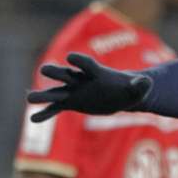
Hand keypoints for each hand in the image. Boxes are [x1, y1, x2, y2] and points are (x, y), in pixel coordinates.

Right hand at [27, 53, 151, 122]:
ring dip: (44, 95)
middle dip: (56, 71)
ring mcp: (75, 91)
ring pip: (56, 91)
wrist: (121, 95)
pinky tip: (34, 119)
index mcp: (98, 72)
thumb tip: (146, 81)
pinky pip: (56, 108)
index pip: (87, 64)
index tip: (71, 58)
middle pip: (67, 74)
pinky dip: (46, 113)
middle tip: (44, 70)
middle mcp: (82, 80)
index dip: (80, 61)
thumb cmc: (131, 90)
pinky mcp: (71, 103)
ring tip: (30, 99)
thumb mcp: (139, 89)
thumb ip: (141, 85)